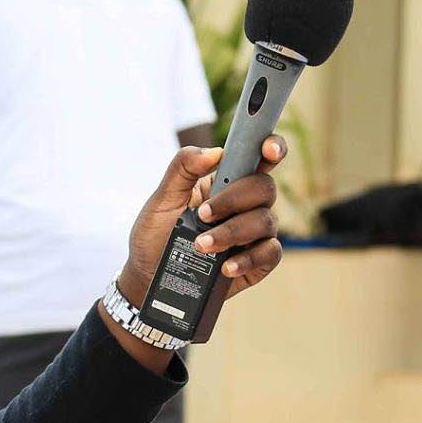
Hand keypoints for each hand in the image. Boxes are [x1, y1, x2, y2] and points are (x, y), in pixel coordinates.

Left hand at [118, 135, 286, 306]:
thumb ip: (183, 168)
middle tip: (203, 214)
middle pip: (264, 188)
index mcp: (226, 181)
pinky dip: (248, 259)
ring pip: (265, 221)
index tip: (268, 149)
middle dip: (234, 199)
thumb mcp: (162, 198)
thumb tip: (214, 151)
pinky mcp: (258, 261)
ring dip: (232, 232)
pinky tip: (226, 266)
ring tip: (201, 245)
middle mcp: (246, 204)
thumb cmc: (156, 233)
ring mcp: (254, 232)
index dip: (272, 147)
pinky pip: (270, 253)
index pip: (258, 157)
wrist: (149, 275)